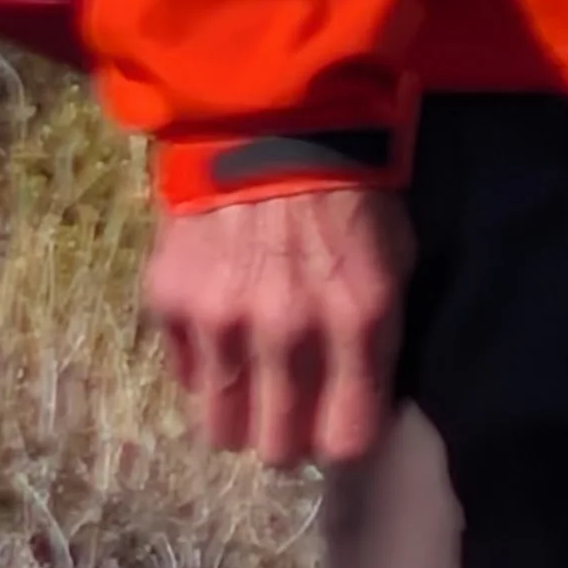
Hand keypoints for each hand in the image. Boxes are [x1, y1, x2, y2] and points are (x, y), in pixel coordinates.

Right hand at [147, 180, 412, 466]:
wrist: (273, 120)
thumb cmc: (352, 192)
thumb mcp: (396, 259)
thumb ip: (380, 340)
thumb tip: (357, 410)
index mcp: (358, 319)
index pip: (348, 440)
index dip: (342, 438)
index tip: (337, 423)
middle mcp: (288, 332)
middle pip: (278, 448)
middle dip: (287, 435)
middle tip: (289, 405)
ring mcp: (222, 321)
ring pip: (222, 430)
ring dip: (239, 413)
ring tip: (251, 376)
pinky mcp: (170, 303)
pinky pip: (186, 378)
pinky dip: (204, 366)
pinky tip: (222, 326)